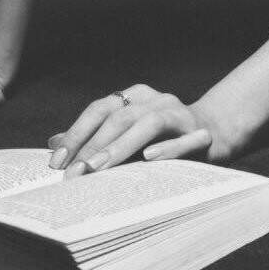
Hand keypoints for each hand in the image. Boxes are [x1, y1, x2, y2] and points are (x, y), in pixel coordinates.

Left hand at [49, 85, 237, 176]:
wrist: (215, 133)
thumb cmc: (163, 138)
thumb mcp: (126, 135)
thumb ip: (94, 137)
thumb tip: (53, 144)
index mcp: (136, 97)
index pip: (101, 109)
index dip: (77, 133)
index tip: (57, 161)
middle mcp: (157, 100)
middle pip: (121, 116)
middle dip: (94, 145)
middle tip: (75, 172)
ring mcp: (181, 114)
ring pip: (149, 123)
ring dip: (122, 146)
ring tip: (99, 168)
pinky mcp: (201, 133)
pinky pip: (185, 139)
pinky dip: (168, 147)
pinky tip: (150, 158)